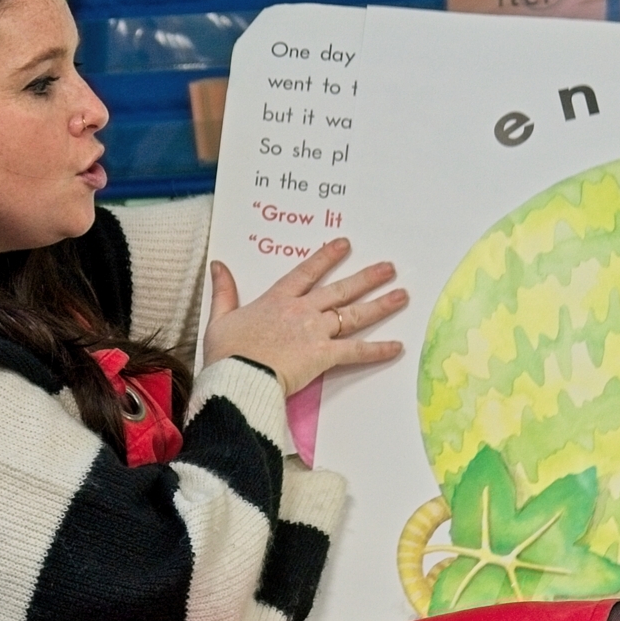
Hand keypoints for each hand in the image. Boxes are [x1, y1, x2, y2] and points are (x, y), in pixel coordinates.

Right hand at [207, 239, 407, 396]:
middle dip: (367, 277)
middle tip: (388, 268)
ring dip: (380, 304)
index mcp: (278, 299)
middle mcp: (302, 310)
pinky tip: (397, 347)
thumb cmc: (227, 352)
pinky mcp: (323, 356)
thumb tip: (218, 265)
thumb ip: (224, 291)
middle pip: (340, 289)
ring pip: (354, 314)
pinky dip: (377, 350)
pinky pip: (356, 352)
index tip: (344, 244)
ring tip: (402, 295)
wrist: (239, 377)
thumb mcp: (220, 318)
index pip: (307, 272)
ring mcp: (315, 332)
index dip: (326, 257)